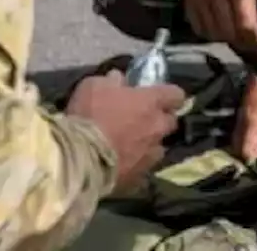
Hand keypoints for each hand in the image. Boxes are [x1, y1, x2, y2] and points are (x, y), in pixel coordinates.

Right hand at [66, 70, 185, 192]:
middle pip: (171, 122)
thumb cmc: (89, 115)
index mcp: (151, 102)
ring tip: (131, 146)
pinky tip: (122, 165)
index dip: (169, 95)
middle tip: (143, 119)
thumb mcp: (94, 86)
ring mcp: (151, 156)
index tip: (159, 95)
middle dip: (160, 119)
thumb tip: (119, 78)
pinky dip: (136, 166)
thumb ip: (111, 81)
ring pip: (158, 148)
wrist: (80, 158)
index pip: (176, 94)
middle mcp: (157, 128)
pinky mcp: (140, 178)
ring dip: (149, 144)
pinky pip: (143, 170)